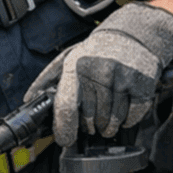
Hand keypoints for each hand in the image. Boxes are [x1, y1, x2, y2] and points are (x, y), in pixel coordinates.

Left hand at [25, 2, 172, 146]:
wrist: (133, 33)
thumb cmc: (97, 51)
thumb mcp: (69, 57)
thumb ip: (47, 78)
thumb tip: (30, 98)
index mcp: (77, 66)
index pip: (67, 105)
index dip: (65, 128)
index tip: (65, 139)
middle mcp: (99, 70)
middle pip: (92, 118)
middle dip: (90, 126)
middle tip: (91, 122)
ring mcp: (123, 77)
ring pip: (113, 121)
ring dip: (109, 127)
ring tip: (106, 120)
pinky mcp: (142, 83)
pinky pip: (132, 116)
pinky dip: (127, 120)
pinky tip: (123, 111)